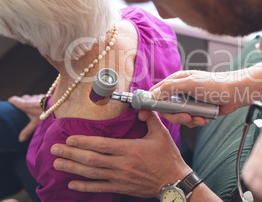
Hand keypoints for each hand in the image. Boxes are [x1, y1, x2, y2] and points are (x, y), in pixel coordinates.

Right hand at [8, 94, 43, 141]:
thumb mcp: (35, 124)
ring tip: (33, 105)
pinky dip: (40, 100)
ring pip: (33, 97)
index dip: (13, 101)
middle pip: (25, 98)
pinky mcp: (47, 95)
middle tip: (22, 105)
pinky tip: (44, 104)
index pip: (15, 100)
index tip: (11, 102)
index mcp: (26, 105)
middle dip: (23, 100)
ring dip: (32, 100)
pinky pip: (41, 97)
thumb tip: (20, 139)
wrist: (60, 104)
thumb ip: (27, 131)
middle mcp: (32, 99)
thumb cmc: (46, 114)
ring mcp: (40, 96)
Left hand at [50, 110, 191, 197]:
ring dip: (73, 168)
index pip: (103, 145)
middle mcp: (122, 164)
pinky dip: (85, 186)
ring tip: (57, 163)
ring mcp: (120, 178)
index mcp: (131, 149)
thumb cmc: (167, 156)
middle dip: (71, 154)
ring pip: (92, 173)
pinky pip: (100, 187)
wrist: (173, 180)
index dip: (84, 142)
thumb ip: (150, 118)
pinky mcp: (121, 187)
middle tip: (54, 150)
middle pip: (92, 159)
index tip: (69, 138)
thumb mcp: (161, 134)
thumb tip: (140, 106)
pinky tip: (72, 184)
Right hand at [150, 62, 261, 126]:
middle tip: (186, 117)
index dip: (148, 103)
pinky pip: (189, 120)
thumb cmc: (215, 84)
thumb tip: (153, 95)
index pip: (156, 92)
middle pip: (166, 109)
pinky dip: (195, 122)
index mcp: (176, 81)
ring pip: (178, 117)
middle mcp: (180, 91)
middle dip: (175, 116)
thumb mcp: (190, 84)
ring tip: (199, 118)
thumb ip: (170, 88)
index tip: (143, 115)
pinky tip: (204, 119)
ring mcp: (188, 102)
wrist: (236, 93)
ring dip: (188, 120)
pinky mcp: (197, 110)